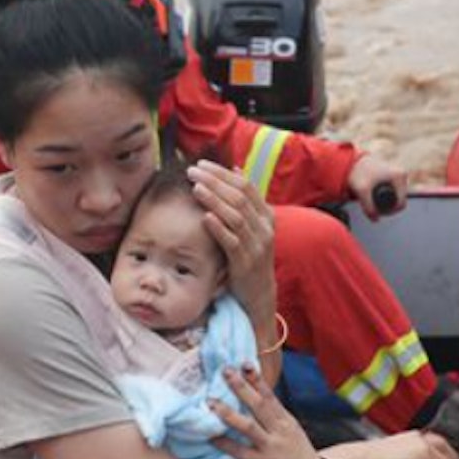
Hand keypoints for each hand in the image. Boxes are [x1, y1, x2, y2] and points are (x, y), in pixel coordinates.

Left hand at [188, 160, 277, 335]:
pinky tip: (205, 216)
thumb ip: (245, 201)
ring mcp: (256, 246)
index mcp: (266, 216)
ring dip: (214, 200)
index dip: (223, 173)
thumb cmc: (249, 255)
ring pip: (235, 217)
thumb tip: (235, 169)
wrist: (258, 293)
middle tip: (192, 171)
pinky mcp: (245, 264)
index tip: (202, 164)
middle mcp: (264, 229)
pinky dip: (218, 228)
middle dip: (214, 182)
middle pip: (239, 198)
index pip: (246, 186)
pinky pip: (232, 242)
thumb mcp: (252, 226)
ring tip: (195, 187)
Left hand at [210, 365, 341, 458]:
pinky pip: (239, 451)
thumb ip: (277, 420)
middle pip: (259, 404)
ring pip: (247, 426)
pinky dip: (223, 443)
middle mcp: (280, 431)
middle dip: (241, 386)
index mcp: (287, 422)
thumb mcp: (294, 434)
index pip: (270, 395)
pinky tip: (208, 436)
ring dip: (228, 413)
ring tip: (210, 402)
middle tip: (224, 370)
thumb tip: (258, 404)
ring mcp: (271, 448)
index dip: (257, 379)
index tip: (244, 363)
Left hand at [347, 154, 408, 221]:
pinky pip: (394, 191)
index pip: (401, 203)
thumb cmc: (357, 172)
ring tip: (373, 203)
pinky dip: (386, 196)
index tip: (378, 213)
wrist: (351, 161)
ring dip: (387, 202)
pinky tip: (376, 198)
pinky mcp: (393, 175)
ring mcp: (398, 174)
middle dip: (388, 208)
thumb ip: (368, 206)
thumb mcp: (361, 190)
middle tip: (374, 209)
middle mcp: (402, 174)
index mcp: (399, 176)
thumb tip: (376, 219)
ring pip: (396, 196)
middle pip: (399, 200)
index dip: (391, 212)